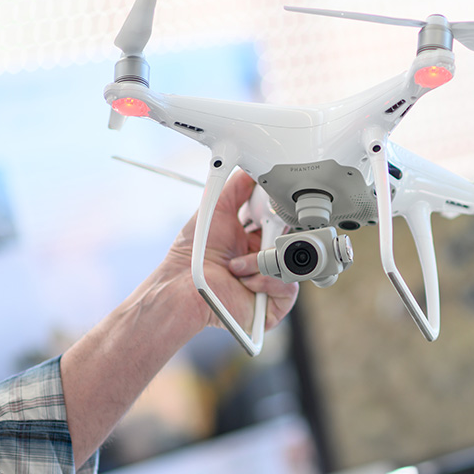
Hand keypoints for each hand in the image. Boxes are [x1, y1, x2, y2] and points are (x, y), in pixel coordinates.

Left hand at [162, 169, 298, 332]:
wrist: (183, 287)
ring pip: (291, 263)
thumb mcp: (215, 209)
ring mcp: (270, 283)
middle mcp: (264, 262)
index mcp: (254, 241)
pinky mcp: (273, 304)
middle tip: (256, 237)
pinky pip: (289, 287)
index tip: (273, 208)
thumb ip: (236, 187)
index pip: (280, 223)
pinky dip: (266, 281)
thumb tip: (252, 169)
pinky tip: (246, 282)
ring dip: (260, 261)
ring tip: (237, 266)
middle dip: (274, 237)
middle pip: (291, 242)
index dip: (280, 215)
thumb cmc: (191, 255)